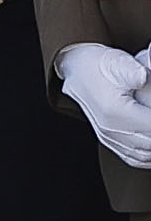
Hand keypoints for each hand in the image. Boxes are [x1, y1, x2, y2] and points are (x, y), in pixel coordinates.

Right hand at [59, 41, 150, 166]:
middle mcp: (111, 129)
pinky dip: (148, 158)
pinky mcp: (108, 140)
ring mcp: (108, 137)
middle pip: (150, 144)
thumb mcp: (118, 62)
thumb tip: (144, 76)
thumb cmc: (99, 66)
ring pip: (143, 155)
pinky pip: (133, 158)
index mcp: (115, 112)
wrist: (76, 71)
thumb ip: (133, 70)